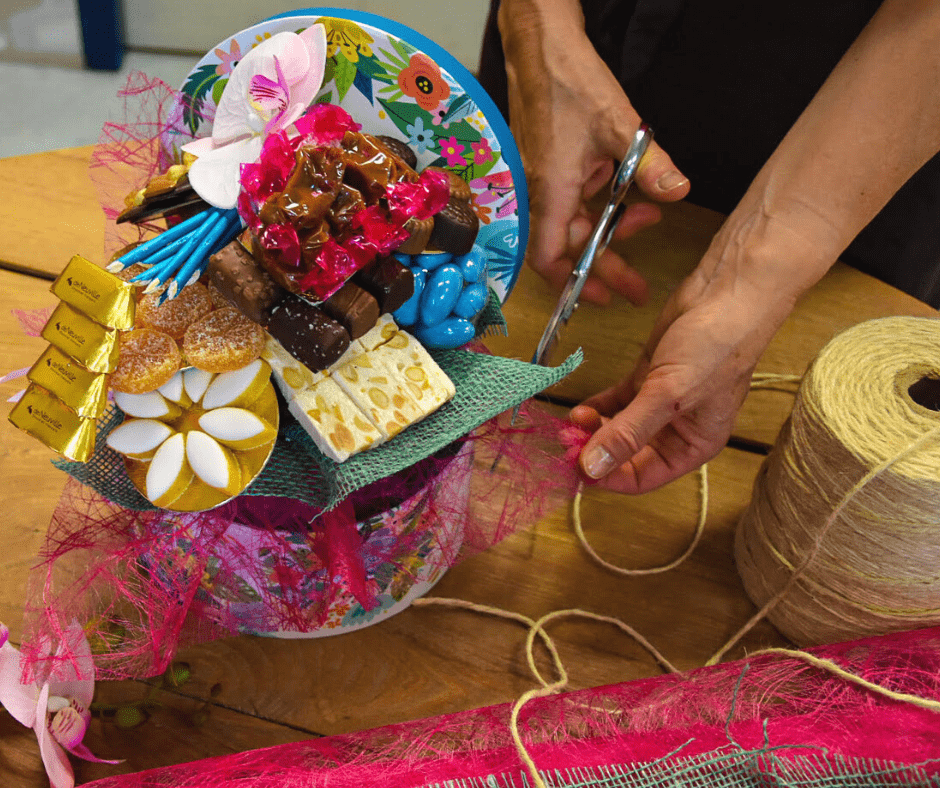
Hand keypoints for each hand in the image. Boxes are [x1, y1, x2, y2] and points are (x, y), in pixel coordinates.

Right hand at [498, 5, 689, 303]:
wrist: (540, 47)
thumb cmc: (569, 82)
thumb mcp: (621, 126)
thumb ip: (651, 166)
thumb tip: (679, 193)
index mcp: (551, 191)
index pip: (550, 257)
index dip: (572, 284)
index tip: (602, 296)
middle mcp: (541, 193)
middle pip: (570, 246)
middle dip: (606, 263)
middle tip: (637, 285)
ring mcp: (544, 181)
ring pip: (575, 223)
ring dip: (610, 228)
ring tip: (648, 219)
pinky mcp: (550, 168)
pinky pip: (574, 200)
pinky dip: (600, 204)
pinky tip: (626, 191)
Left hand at [569, 256, 794, 493]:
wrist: (728, 293)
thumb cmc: (717, 346)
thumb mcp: (668, 395)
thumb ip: (629, 432)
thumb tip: (594, 467)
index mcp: (693, 445)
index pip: (643, 477)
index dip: (609, 477)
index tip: (577, 468)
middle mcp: (676, 429)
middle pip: (626, 455)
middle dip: (596, 450)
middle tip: (566, 441)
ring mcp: (659, 402)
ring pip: (617, 427)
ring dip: (593, 428)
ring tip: (571, 421)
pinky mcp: (647, 376)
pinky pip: (616, 402)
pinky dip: (597, 407)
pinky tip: (580, 408)